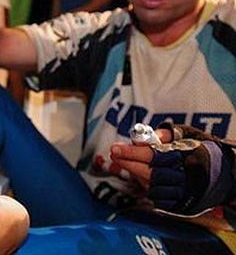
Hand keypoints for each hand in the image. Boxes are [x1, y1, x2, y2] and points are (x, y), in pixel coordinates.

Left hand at [111, 129, 234, 216]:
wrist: (228, 176)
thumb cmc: (204, 151)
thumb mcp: (189, 135)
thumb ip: (167, 134)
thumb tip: (144, 136)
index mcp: (187, 157)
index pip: (153, 155)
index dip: (132, 152)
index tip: (115, 148)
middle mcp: (186, 177)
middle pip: (149, 172)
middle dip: (128, 163)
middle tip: (114, 154)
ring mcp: (184, 193)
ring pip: (151, 186)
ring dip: (136, 175)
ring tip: (126, 163)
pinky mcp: (182, 205)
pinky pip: (158, 199)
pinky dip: (147, 187)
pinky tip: (142, 177)